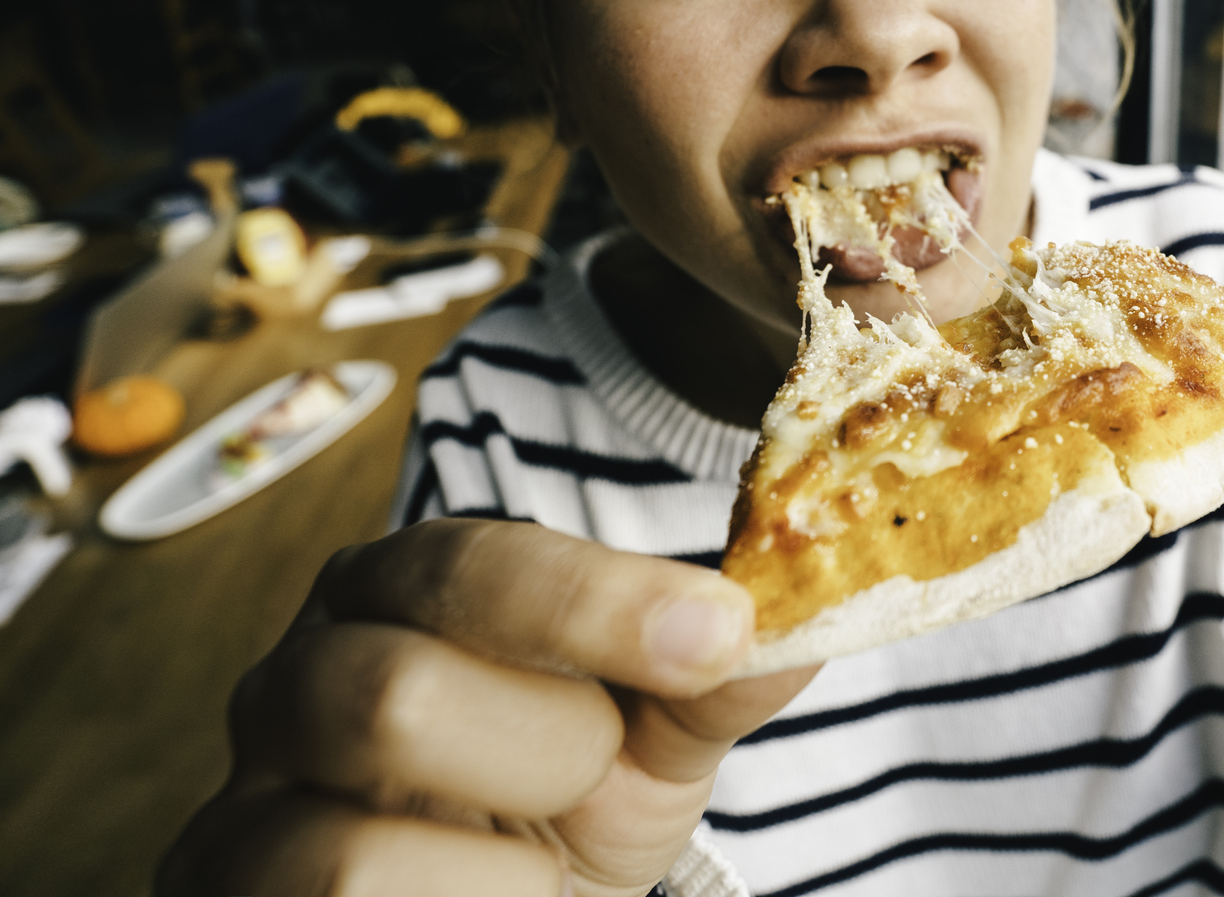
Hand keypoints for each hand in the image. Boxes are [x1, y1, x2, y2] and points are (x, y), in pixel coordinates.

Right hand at [159, 520, 815, 896]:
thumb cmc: (566, 807)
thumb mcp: (653, 738)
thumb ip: (710, 679)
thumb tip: (793, 632)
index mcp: (399, 590)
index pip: (474, 565)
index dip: (598, 601)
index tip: (719, 633)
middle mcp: (292, 679)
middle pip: (392, 691)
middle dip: (546, 753)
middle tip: (598, 776)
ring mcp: (240, 811)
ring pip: (350, 848)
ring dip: (502, 866)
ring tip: (538, 860)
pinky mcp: (226, 896)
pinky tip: (490, 896)